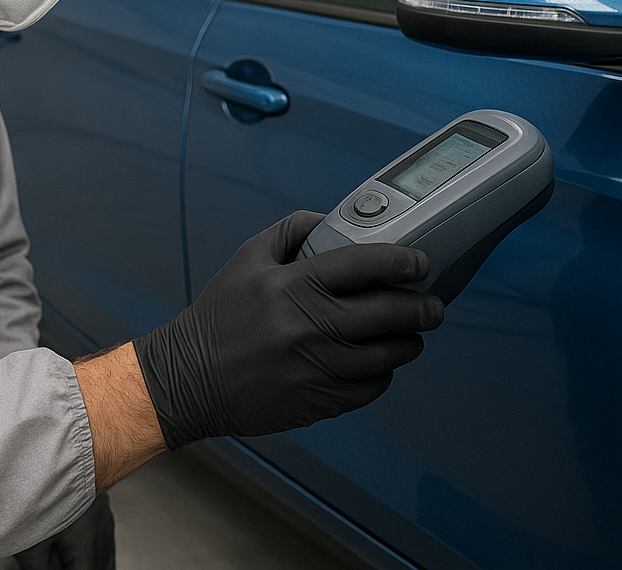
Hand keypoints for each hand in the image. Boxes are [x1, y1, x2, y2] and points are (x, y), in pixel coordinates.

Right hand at [133, 210, 445, 449]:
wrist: (189, 378)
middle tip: (432, 304)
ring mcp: (316, 367)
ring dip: (408, 343)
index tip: (421, 263)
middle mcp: (309, 326)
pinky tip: (381, 363)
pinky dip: (383, 374)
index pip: (364, 265)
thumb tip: (333, 219)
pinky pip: (370, 388)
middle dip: (422, 308)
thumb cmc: (220, 315)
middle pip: (388, 313)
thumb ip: (292, 230)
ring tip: (412, 334)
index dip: (403, 262)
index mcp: (293, 285)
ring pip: (387, 355)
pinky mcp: (317, 401)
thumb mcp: (248, 258)